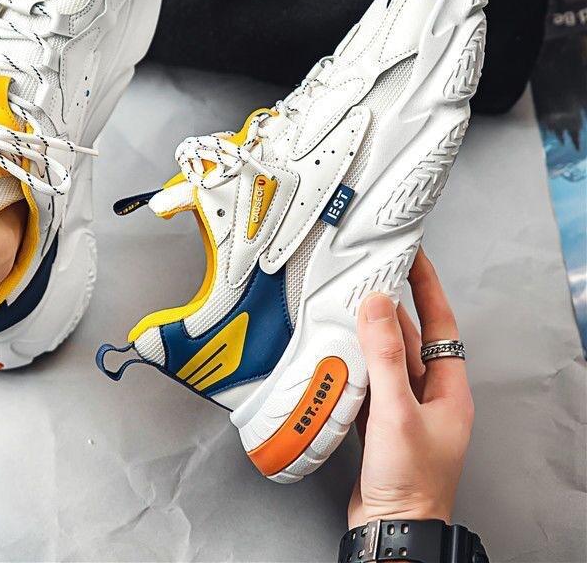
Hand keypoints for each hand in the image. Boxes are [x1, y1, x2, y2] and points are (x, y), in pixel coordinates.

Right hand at [348, 248, 473, 527]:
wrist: (391, 528)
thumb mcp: (396, 410)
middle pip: (409, 339)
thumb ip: (385, 355)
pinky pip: (368, 381)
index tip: (413, 258)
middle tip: (371, 276)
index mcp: (447, 389)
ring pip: (385, 359)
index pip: (440, 323)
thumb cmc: (408, 482)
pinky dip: (353, 364)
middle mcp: (428, 395)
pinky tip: (337, 354)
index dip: (427, 288)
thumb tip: (378, 305)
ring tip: (348, 307)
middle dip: (390, 307)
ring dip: (368, 335)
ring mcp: (403, 409)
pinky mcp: (380, 422)